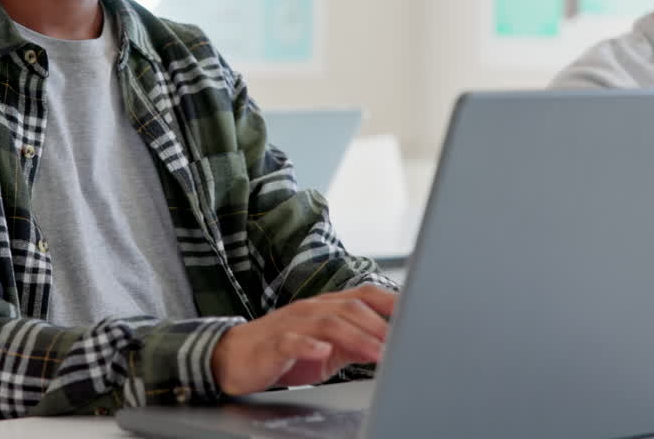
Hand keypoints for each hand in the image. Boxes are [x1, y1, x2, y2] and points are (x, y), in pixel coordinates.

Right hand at [210, 285, 395, 395]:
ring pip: (328, 323)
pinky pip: (291, 341)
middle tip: (404, 343)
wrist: (234, 357)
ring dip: (356, 337)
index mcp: (326, 308)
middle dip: (380, 325)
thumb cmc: (283, 352)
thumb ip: (355, 343)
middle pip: (351, 308)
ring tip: (378, 353)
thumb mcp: (326, 349)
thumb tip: (389, 346)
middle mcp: (311, 309)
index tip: (420, 313)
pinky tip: (323, 352)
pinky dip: (308, 345)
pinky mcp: (273, 343)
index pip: (364, 296)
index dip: (392, 301)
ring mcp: (291, 324)